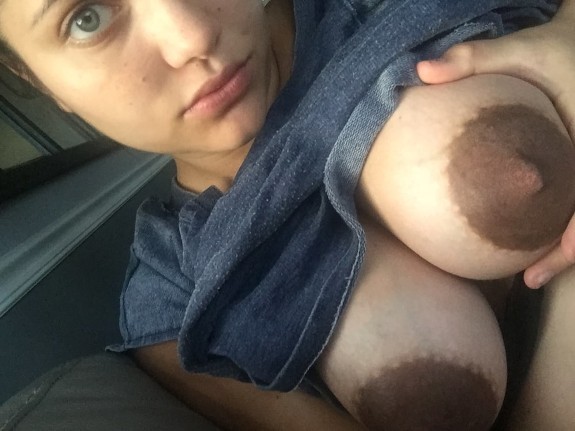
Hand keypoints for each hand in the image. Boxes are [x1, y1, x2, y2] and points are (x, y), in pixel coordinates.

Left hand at [417, 1, 574, 287]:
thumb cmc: (556, 49)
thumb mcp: (520, 50)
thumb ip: (473, 59)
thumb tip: (419, 71)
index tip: (546, 266)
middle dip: (566, 253)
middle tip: (528, 280)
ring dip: (561, 245)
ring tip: (528, 272)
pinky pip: (572, 201)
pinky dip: (556, 222)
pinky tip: (526, 234)